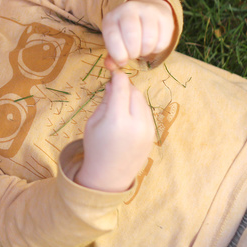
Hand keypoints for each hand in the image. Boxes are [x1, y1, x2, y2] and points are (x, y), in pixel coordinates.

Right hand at [76, 71, 153, 192]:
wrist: (109, 176)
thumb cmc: (96, 147)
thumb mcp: (93, 122)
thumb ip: (105, 101)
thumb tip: (113, 83)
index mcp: (117, 120)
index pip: (122, 87)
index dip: (117, 75)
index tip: (112, 69)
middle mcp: (135, 124)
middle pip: (134, 92)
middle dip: (125, 86)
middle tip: (113, 88)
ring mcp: (147, 130)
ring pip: (142, 101)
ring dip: (132, 96)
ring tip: (119, 104)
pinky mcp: (152, 134)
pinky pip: (146, 112)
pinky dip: (137, 108)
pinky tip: (126, 115)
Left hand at [101, 0, 174, 69]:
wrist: (145, 11)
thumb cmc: (125, 32)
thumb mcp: (114, 41)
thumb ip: (112, 56)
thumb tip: (111, 66)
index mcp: (112, 17)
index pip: (112, 36)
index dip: (117, 54)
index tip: (122, 62)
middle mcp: (129, 9)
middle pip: (132, 37)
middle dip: (132, 53)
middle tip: (133, 54)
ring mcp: (148, 11)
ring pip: (148, 40)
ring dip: (145, 51)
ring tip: (142, 49)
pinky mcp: (164, 17)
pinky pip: (162, 41)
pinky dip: (157, 49)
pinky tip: (152, 45)